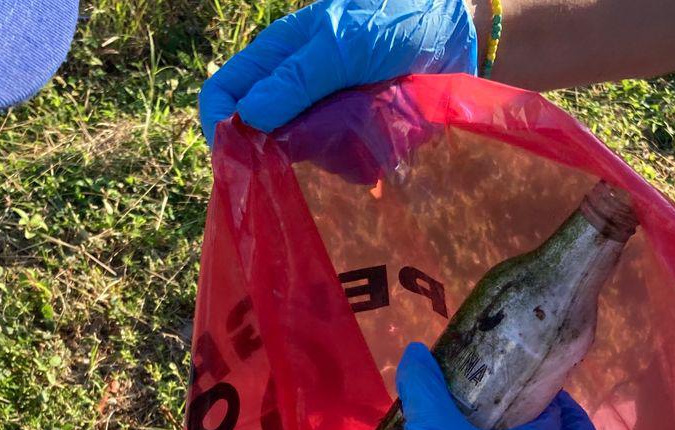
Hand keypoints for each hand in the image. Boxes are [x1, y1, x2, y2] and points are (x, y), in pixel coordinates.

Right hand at [198, 0, 477, 144]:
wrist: (453, 25)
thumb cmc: (394, 18)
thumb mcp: (341, 42)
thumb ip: (296, 80)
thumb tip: (247, 119)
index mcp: (277, 59)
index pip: (224, 96)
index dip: (221, 125)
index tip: (241, 156)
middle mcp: (294, 92)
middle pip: (262, 137)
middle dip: (281, 152)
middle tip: (312, 153)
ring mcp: (325, 116)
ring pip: (304, 156)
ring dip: (329, 155)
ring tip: (362, 134)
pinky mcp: (357, 135)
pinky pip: (343, 165)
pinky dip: (358, 163)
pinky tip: (380, 148)